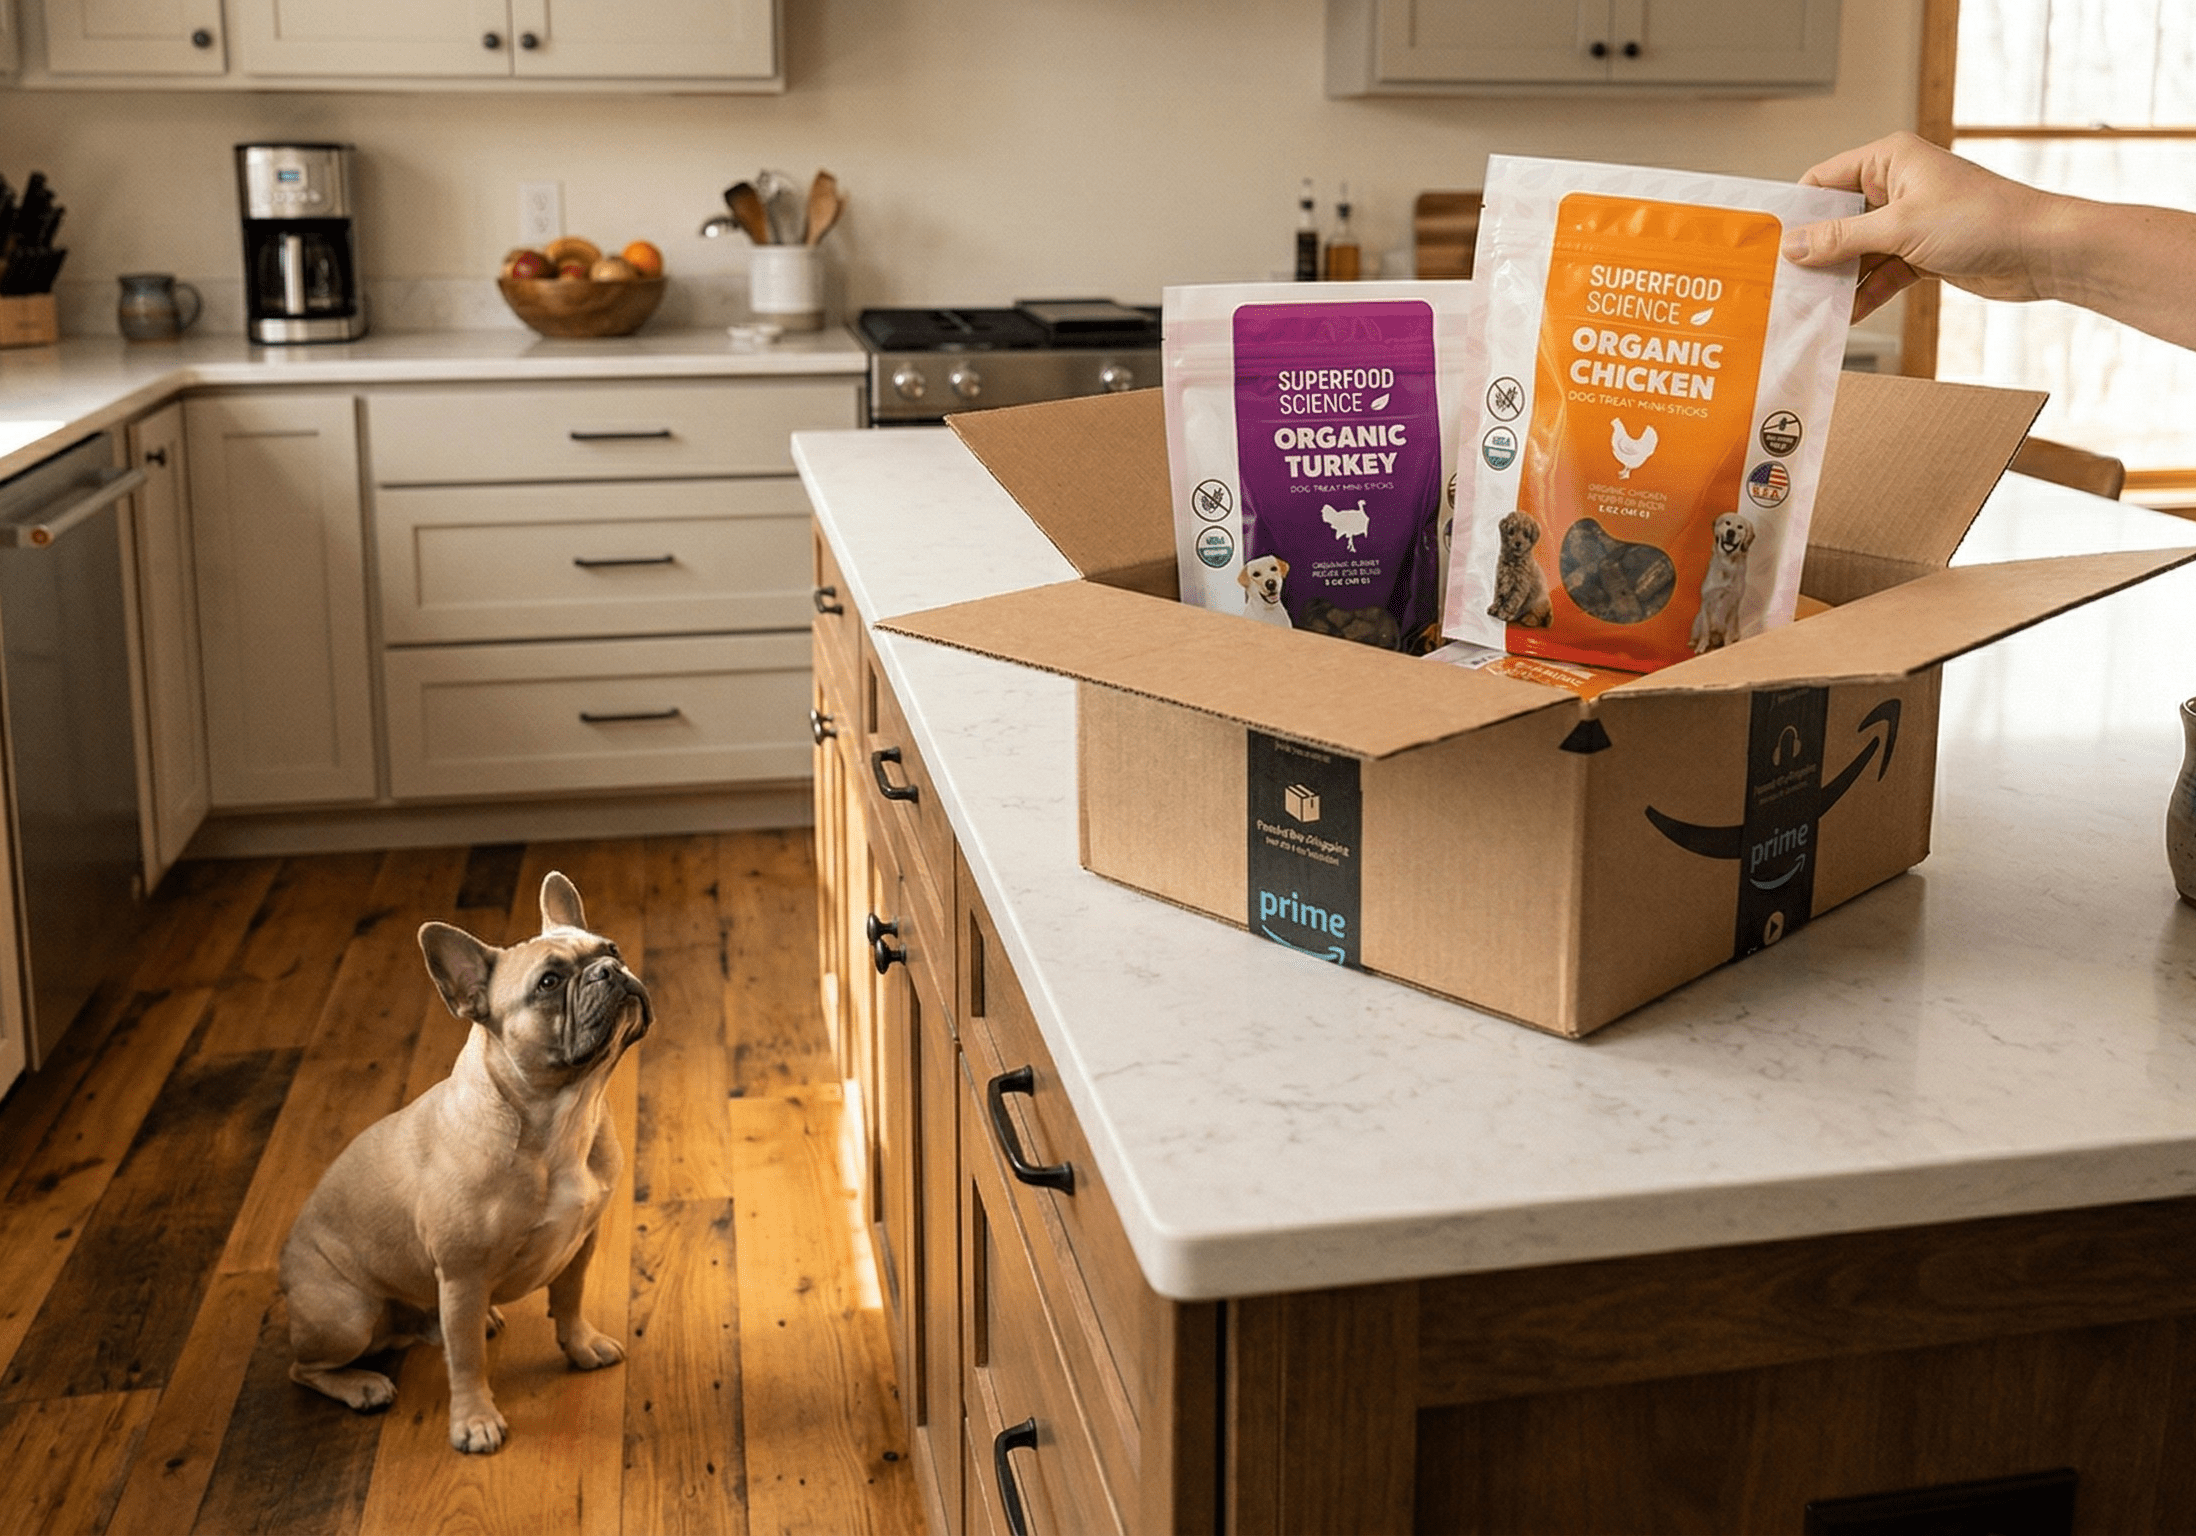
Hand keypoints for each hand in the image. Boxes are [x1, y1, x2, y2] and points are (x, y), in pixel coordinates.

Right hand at [1784, 132, 2060, 321]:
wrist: (2042, 251)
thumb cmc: (1982, 220)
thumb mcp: (1899, 228)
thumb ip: (1841, 238)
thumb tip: (1792, 246)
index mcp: (1889, 160)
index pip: (1824, 180)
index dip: (1796, 210)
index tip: (1769, 242)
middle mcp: (1896, 186)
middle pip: (1836, 219)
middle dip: (1814, 252)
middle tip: (1783, 281)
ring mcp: (1908, 221)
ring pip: (1857, 251)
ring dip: (1837, 279)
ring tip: (1809, 306)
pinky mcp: (1921, 252)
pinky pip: (1879, 273)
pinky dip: (1863, 294)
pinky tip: (1845, 316)